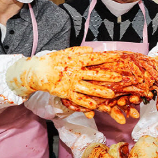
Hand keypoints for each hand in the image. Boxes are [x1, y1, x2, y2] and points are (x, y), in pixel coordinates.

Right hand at [6, 47, 123, 108]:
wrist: (37, 71)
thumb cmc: (54, 61)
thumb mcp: (67, 52)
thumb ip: (80, 51)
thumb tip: (93, 50)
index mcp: (76, 60)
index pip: (94, 58)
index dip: (106, 58)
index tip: (117, 58)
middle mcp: (75, 72)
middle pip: (94, 75)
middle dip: (108, 76)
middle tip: (120, 78)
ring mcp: (71, 83)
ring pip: (88, 88)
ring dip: (100, 92)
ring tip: (111, 95)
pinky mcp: (65, 93)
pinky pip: (77, 99)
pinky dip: (86, 103)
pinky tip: (95, 106)